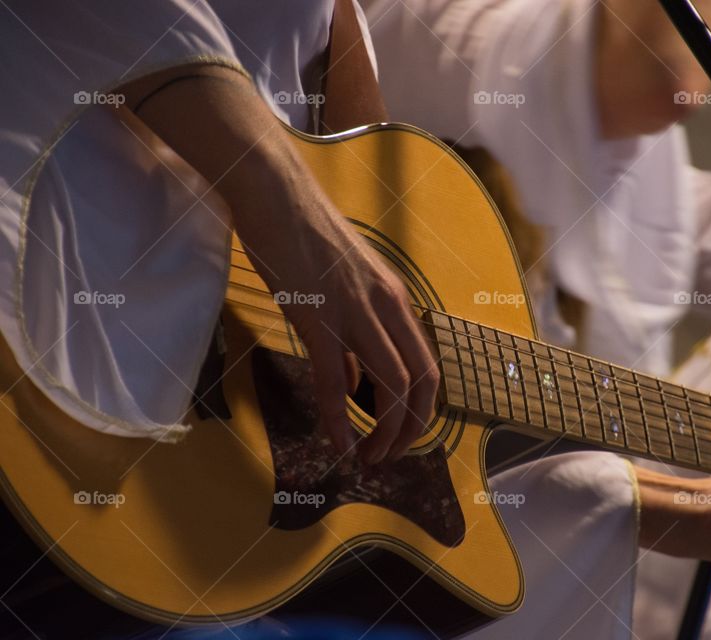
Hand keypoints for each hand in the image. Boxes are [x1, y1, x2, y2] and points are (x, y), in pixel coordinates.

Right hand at [242, 199, 440, 464]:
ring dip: (385, 431)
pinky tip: (338, 444)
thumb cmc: (306, 238)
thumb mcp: (346, 285)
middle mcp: (387, 306)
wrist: (276, 194)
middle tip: (390, 456)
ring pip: (390, 384)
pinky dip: (339, 419)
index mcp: (396, 299)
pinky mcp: (317, 316)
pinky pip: (333, 380)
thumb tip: (349, 382)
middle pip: (421, 382)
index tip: (403, 434)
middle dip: (412, 429)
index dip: (422, 409)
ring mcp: (354, 310)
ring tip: (369, 458)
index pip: (428, 366)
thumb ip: (354, 334)